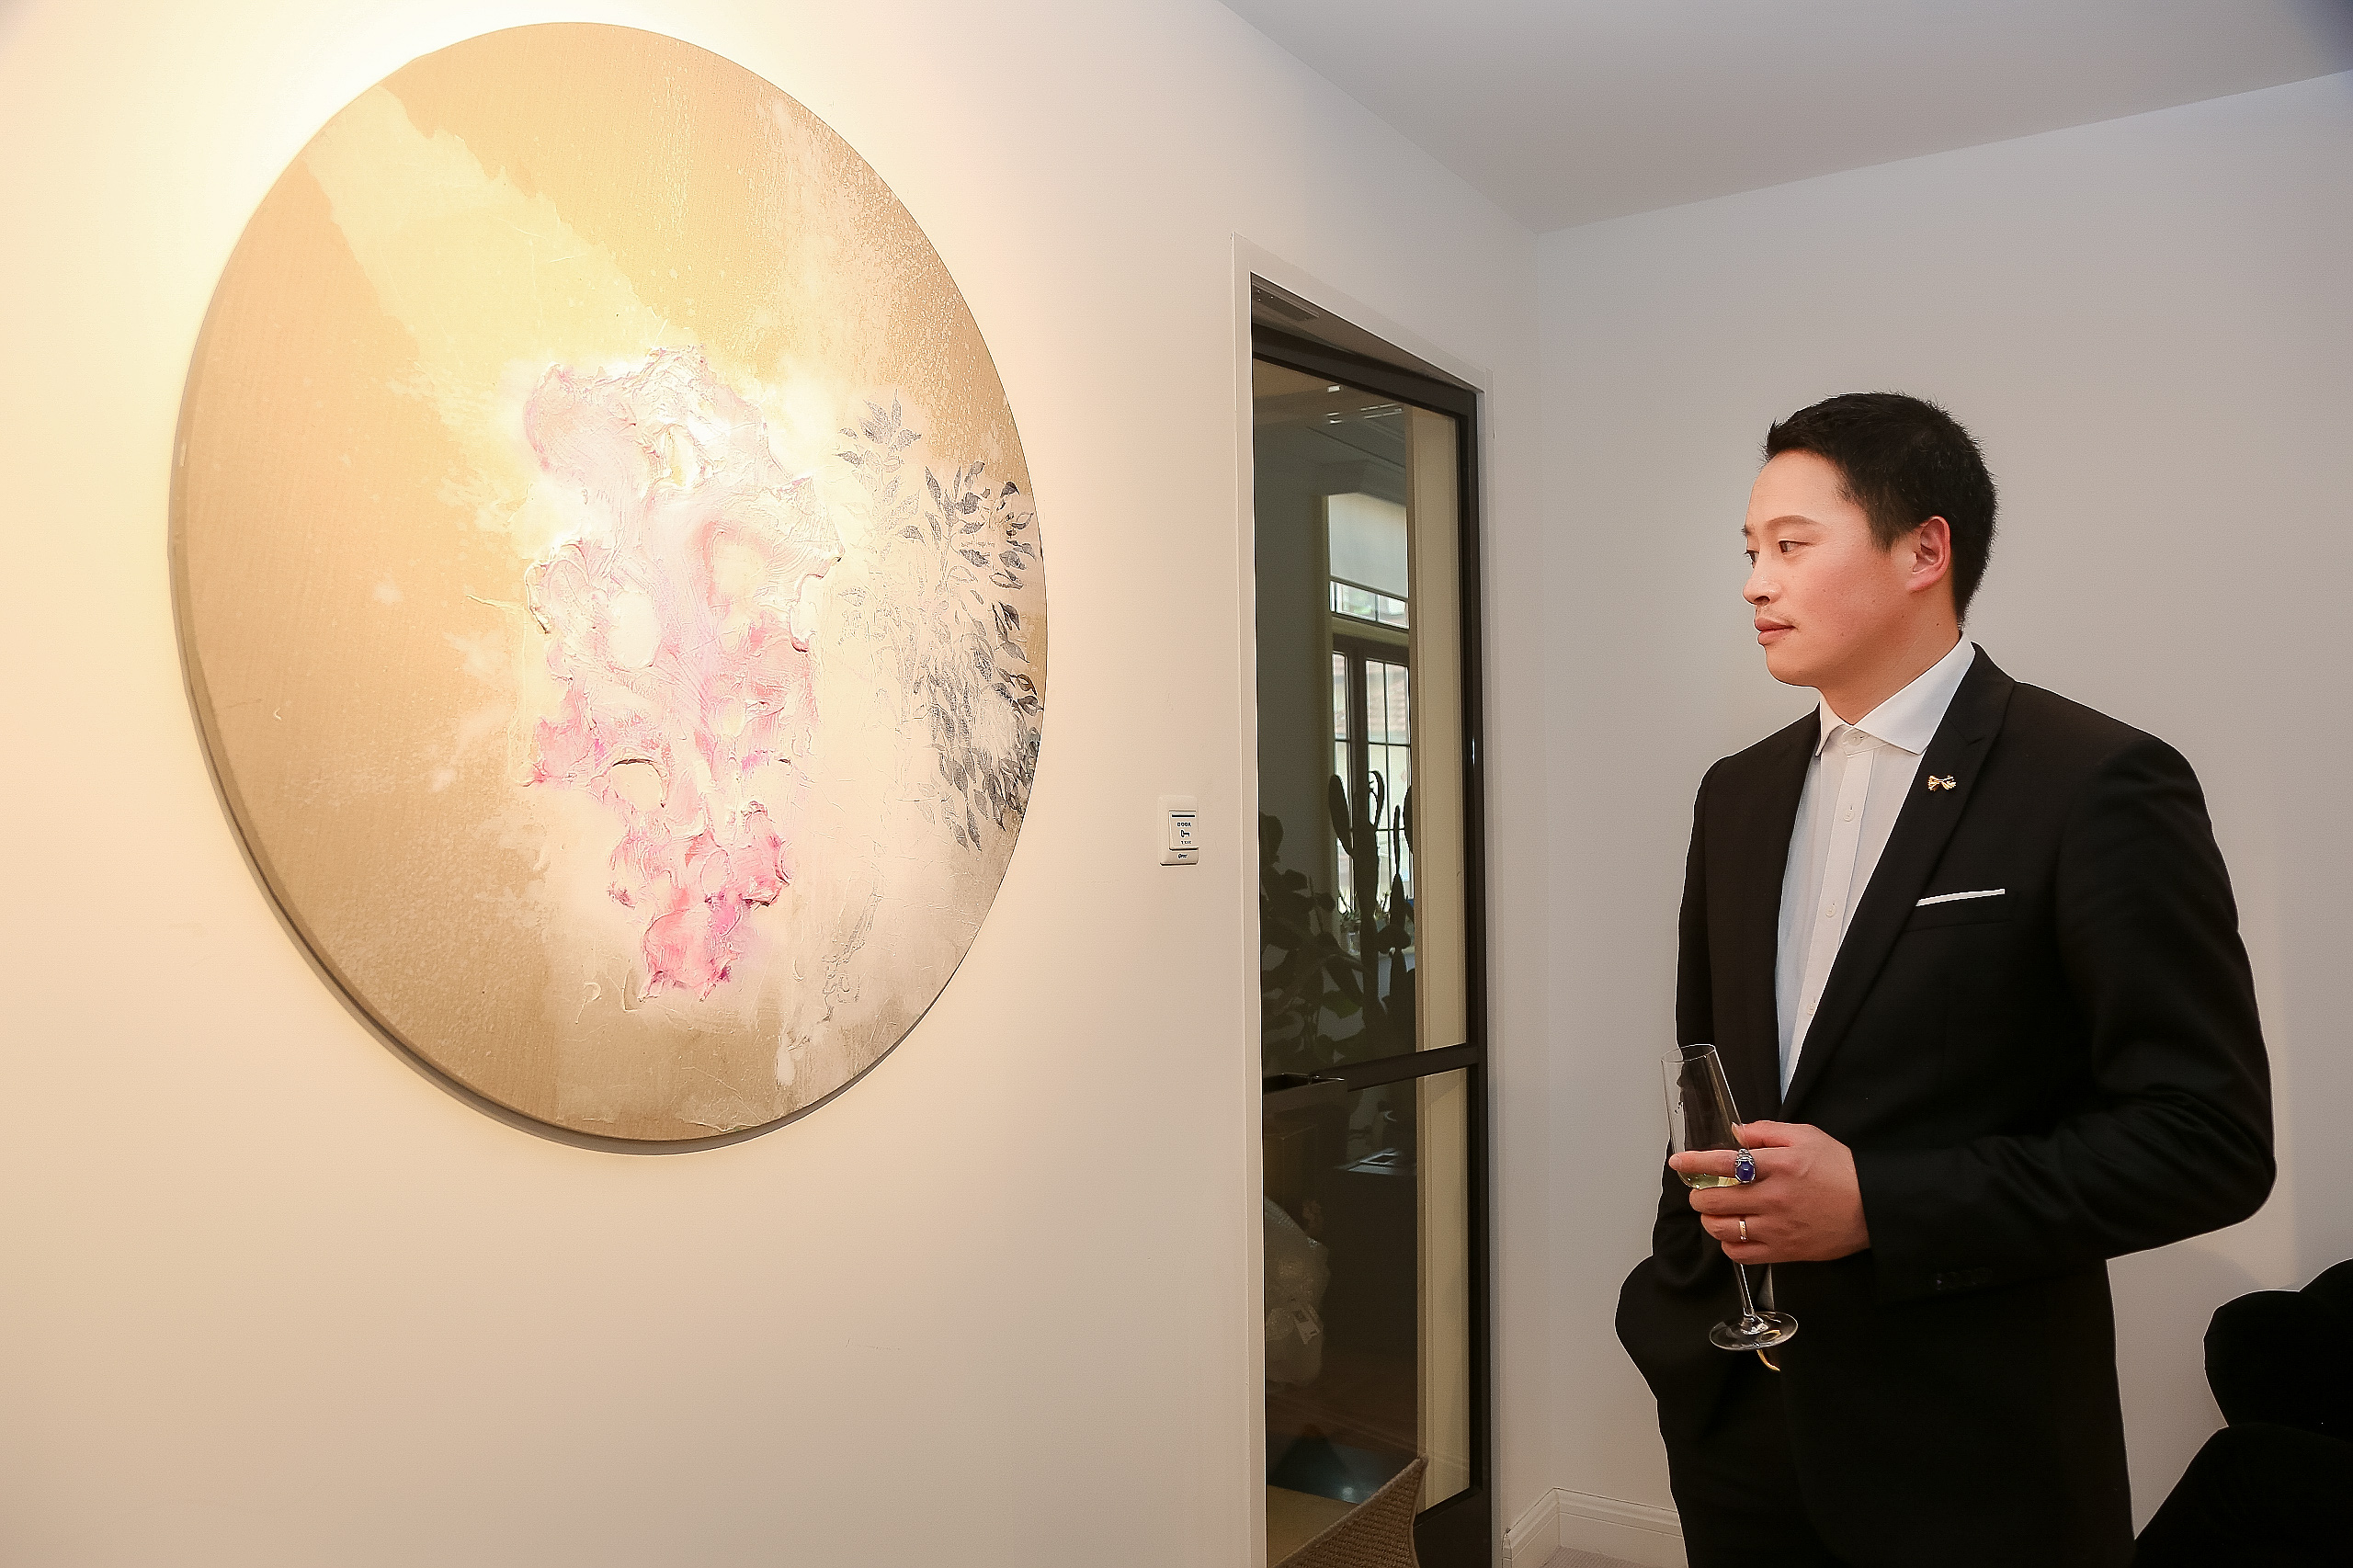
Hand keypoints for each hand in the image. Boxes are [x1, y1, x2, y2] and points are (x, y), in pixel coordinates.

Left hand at [1670, 1120, 1870, 1264]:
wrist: (1872, 1207)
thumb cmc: (1840, 1169)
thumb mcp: (1806, 1136)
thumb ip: (1767, 1131)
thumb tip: (1735, 1132)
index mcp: (1778, 1166)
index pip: (1723, 1164)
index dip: (1695, 1162)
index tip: (1678, 1162)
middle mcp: (1773, 1198)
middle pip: (1713, 1201)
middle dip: (1700, 1194)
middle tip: (1703, 1189)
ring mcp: (1777, 1228)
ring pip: (1721, 1229)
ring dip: (1711, 1219)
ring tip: (1716, 1211)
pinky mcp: (1784, 1251)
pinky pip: (1740, 1254)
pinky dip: (1729, 1243)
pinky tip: (1735, 1232)